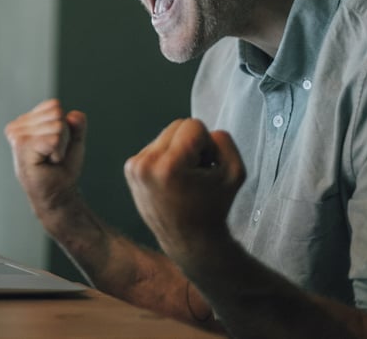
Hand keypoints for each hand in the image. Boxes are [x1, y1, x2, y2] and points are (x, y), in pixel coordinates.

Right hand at [4, 99, 86, 219]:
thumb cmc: (61, 168)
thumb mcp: (73, 140)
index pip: (54, 106)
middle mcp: (16, 127)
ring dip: (60, 146)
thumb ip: (77, 124)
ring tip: (50, 159)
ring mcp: (17, 136)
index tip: (54, 145)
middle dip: (63, 136)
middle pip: (56, 114)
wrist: (58, 194)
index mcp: (24, 122)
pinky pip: (53, 139)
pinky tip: (48, 162)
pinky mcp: (22, 147)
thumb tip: (74, 115)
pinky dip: (58, 152)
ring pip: (57, 126)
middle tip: (53, 154)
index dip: (63, 126)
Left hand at [124, 118, 244, 272]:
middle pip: (176, 125)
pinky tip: (173, 180)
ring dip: (179, 150)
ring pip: (165, 135)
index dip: (207, 144)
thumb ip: (224, 141)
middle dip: (192, 144)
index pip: (192, 125)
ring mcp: (135, 167)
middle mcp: (146, 164)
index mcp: (169, 166)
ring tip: (185, 178)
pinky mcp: (130, 169)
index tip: (207, 168)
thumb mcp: (235, 171)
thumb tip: (206, 132)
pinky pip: (155, 146)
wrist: (189, 241)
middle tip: (198, 172)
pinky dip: (167, 158)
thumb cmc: (213, 209)